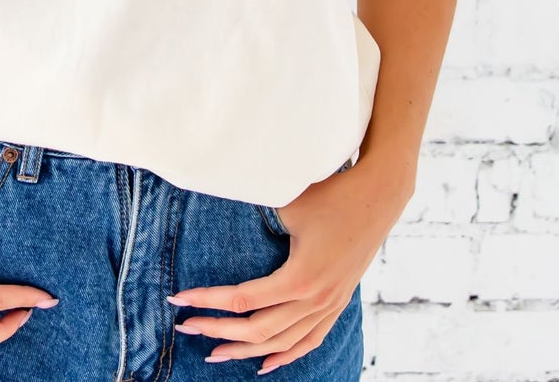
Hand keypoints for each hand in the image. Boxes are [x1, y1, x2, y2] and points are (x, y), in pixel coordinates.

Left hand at [165, 156, 411, 373]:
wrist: (379, 195)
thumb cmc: (332, 192)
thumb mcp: (288, 201)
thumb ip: (255, 210)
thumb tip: (215, 198)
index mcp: (300, 277)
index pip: (243, 300)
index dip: (208, 302)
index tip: (179, 299)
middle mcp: (315, 299)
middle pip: (257, 330)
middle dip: (218, 331)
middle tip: (185, 326)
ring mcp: (329, 305)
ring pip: (282, 342)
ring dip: (246, 350)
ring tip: (214, 353)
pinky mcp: (338, 302)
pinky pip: (309, 340)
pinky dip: (286, 356)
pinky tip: (265, 364)